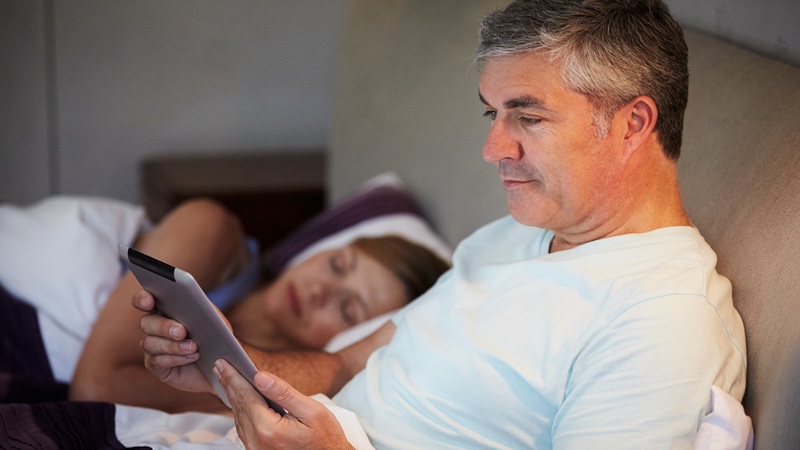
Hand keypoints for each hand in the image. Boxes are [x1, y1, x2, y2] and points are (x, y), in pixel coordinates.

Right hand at [132, 289, 212, 393]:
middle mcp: (154, 326)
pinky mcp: (156, 365)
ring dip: (173, 345)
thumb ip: (205, 310)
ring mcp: (152, 346)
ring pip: (151, 343)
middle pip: (146, 322)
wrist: (218, 363)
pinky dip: (176, 358)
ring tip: (193, 347)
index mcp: (165, 308)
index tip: (148, 301)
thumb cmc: (215, 336)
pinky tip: (191, 357)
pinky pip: (158, 361)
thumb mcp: (215, 320)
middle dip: (164, 326)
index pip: (145, 299)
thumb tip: (195, 305)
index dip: (143, 298)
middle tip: (181, 332)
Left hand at [214, 359, 353, 449]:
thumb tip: (260, 377)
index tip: (224, 362)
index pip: (246, 396)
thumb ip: (283, 392)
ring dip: (233, 396)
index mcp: (268, 430)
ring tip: (227, 379)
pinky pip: (244, 428)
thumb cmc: (325, 438)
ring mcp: (256, 449)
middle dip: (229, 384)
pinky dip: (240, 410)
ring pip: (239, 417)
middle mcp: (257, 442)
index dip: (234, 376)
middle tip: (220, 365)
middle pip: (239, 406)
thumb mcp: (311, 411)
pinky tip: (240, 400)